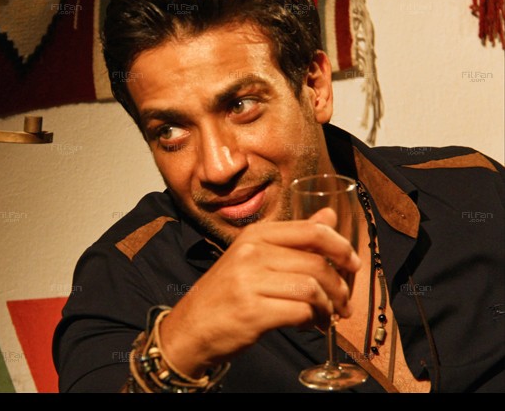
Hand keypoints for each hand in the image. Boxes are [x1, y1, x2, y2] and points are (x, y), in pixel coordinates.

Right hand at [159, 207, 360, 376]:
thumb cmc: (226, 293)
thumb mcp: (254, 257)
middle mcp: (251, 253)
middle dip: (340, 286)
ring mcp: (250, 282)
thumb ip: (294, 238)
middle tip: (344, 303)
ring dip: (328, 306)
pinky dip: (314, 321)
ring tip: (327, 316)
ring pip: (312, 288)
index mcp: (255, 235)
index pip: (311, 231)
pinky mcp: (252, 311)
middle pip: (317, 263)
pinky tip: (310, 324)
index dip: (341, 247)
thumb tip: (329, 216)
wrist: (190, 327)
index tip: (353, 264)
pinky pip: (301, 312)